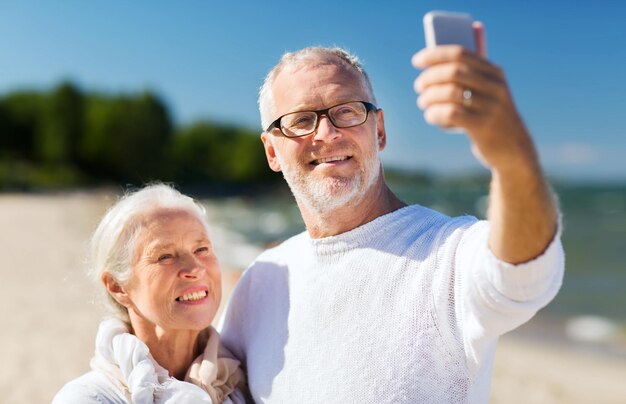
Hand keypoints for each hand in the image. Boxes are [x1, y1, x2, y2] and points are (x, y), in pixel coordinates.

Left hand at [412, 22, 535, 171]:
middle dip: (429, 78)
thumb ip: (465, 79)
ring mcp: (491, 106)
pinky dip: (435, 113)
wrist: (513, 147)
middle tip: (418, 86)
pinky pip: (451, 113)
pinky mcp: (483, 126)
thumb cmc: (487, 115)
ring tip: (423, 102)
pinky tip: (430, 115)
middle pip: (453, 72)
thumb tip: (430, 67)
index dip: (435, 55)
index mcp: (494, 72)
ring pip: (450, 93)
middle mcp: (495, 86)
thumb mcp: (485, 93)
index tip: (416, 61)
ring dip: (429, 97)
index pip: (460, 54)